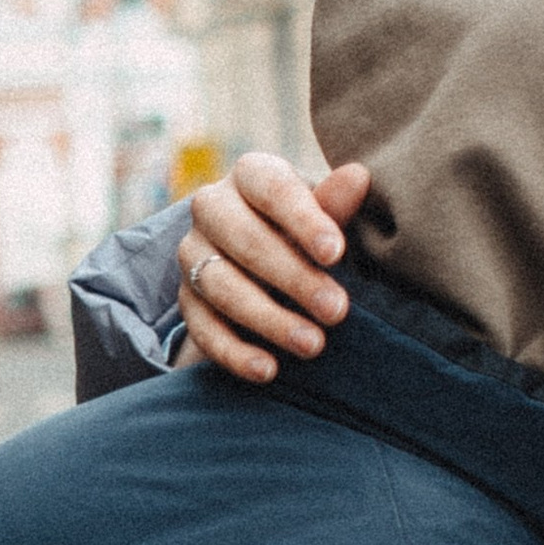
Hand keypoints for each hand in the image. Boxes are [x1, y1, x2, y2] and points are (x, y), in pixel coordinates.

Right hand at [178, 155, 371, 381]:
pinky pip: (202, 328)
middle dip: (293, 278)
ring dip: (268, 319)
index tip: (336, 254)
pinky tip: (268, 370)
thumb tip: (358, 176)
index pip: (273, 190)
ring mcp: (192, 254)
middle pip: (245, 241)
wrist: (271, 260)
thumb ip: (335, 204)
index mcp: (251, 174)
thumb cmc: (308, 229)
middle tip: (337, 311)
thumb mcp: (325, 215)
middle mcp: (212, 207)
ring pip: (221, 286)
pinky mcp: (185, 299)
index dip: (304, 221)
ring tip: (313, 345)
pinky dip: (234, 352)